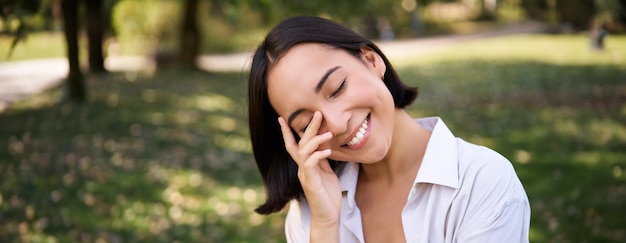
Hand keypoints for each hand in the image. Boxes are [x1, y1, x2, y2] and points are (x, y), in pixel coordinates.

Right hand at [278, 111, 341, 228]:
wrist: (327, 214)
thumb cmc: (327, 194)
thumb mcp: (326, 172)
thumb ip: (322, 159)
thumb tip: (323, 145)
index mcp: (305, 165)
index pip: (293, 145)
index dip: (287, 132)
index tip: (282, 118)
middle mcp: (302, 168)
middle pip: (301, 144)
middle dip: (308, 128)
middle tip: (317, 113)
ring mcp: (305, 174)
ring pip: (304, 151)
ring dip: (316, 140)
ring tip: (328, 133)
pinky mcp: (310, 182)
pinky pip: (311, 164)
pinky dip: (319, 155)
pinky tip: (328, 150)